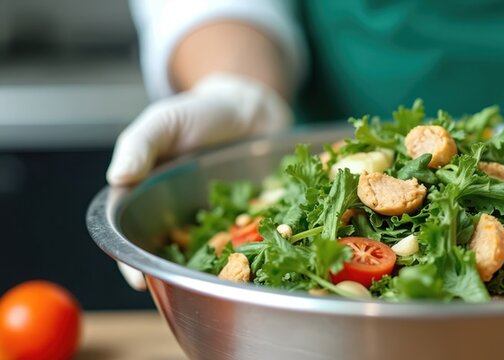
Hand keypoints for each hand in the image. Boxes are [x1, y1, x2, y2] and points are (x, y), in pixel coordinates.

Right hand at [108, 73, 290, 289]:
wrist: (250, 108)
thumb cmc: (199, 113)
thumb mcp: (165, 121)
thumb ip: (140, 144)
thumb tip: (117, 176)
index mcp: (151, 202)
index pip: (135, 238)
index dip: (133, 263)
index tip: (140, 279)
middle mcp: (183, 220)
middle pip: (175, 257)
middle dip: (181, 273)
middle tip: (191, 283)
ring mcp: (220, 224)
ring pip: (216, 257)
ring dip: (223, 268)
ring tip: (233, 275)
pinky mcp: (254, 220)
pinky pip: (254, 240)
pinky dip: (259, 247)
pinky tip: (267, 249)